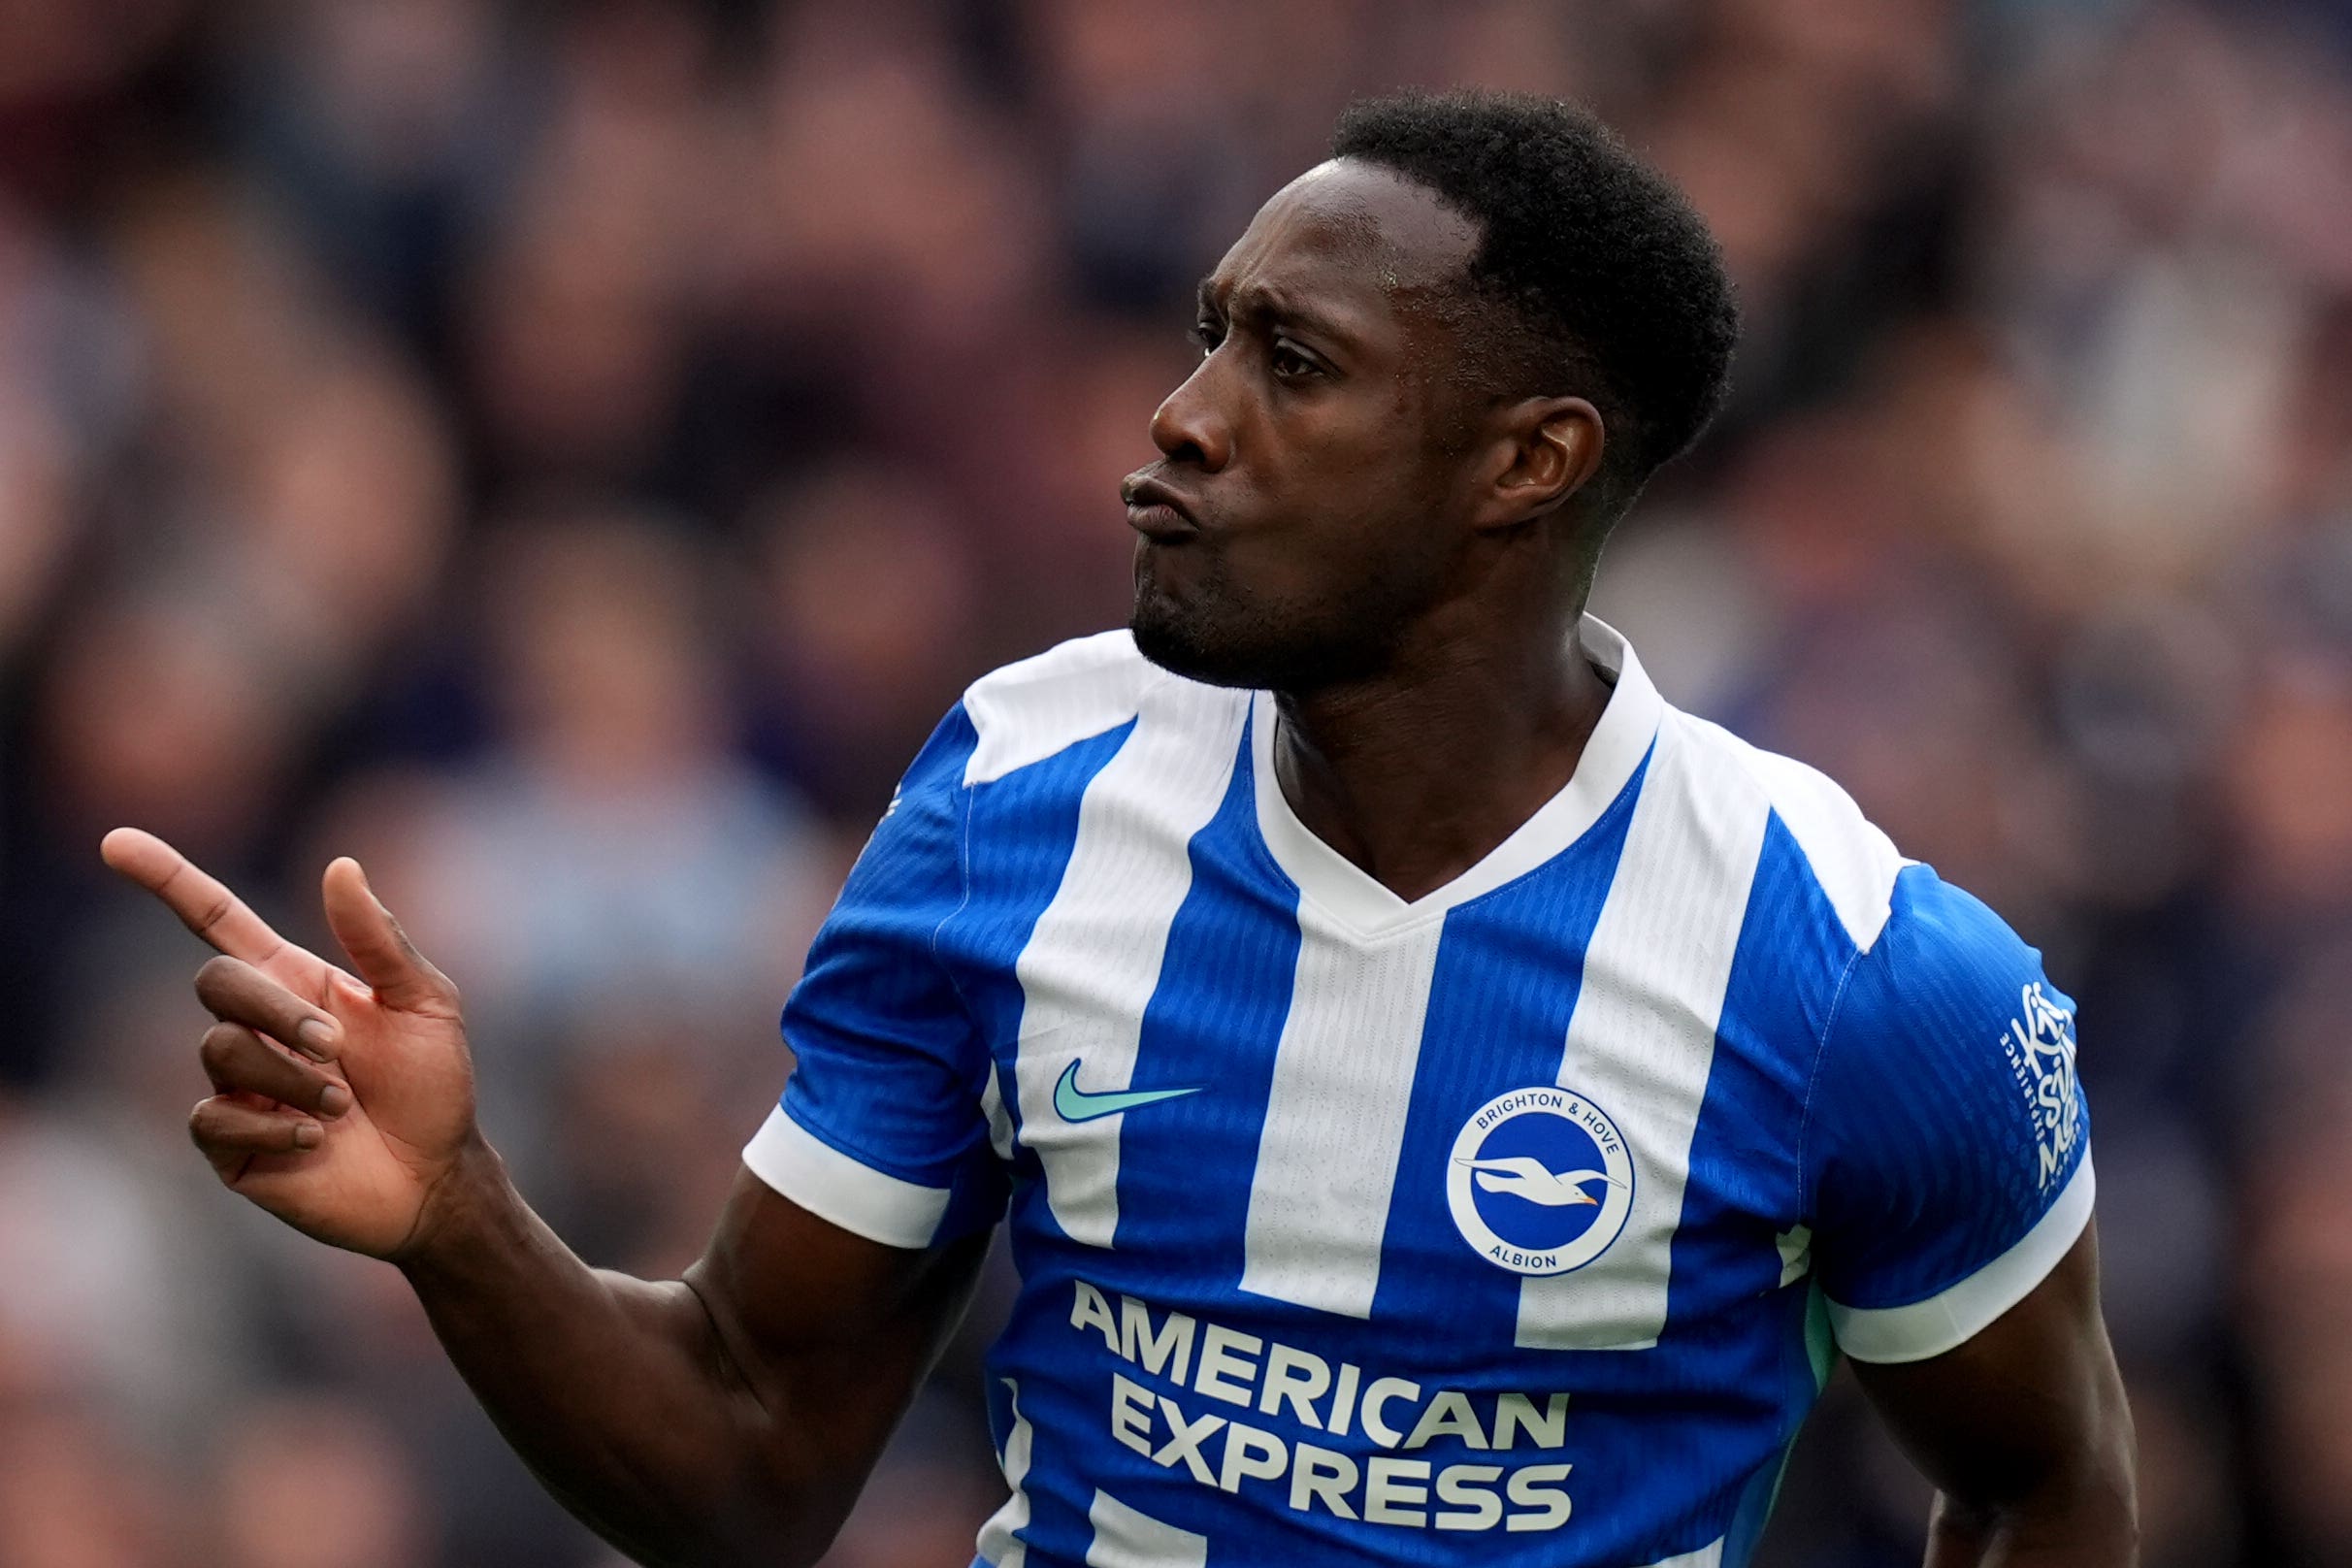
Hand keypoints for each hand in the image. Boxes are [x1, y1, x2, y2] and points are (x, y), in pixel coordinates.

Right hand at [102, 829, 482, 1259]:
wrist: (438, 1175)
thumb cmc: (435, 1085)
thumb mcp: (426, 1004)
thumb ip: (379, 941)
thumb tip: (341, 866)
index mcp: (295, 982)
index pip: (214, 920)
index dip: (167, 879)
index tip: (117, 843)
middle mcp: (257, 1028)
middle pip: (216, 982)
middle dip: (275, 1009)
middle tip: (336, 1045)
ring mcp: (237, 1085)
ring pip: (218, 1051)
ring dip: (291, 1075)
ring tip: (343, 1105)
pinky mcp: (230, 1144)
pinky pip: (212, 1118)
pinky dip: (273, 1124)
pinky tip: (317, 1138)